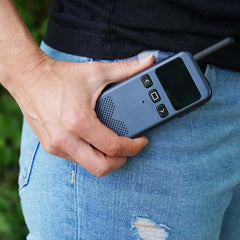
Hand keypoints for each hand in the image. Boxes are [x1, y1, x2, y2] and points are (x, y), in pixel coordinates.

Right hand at [11, 53, 153, 176]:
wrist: (29, 77)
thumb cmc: (59, 76)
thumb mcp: (96, 71)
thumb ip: (126, 69)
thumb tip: (149, 61)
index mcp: (79, 122)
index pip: (114, 147)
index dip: (133, 147)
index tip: (141, 141)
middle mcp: (66, 139)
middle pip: (102, 167)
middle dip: (120, 160)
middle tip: (128, 148)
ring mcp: (56, 146)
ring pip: (89, 166)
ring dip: (105, 159)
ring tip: (113, 145)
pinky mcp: (51, 147)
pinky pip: (77, 160)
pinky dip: (90, 155)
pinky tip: (95, 143)